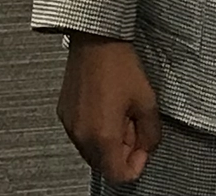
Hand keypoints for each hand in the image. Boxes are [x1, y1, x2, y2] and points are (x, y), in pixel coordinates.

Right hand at [57, 35, 161, 183]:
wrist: (95, 39)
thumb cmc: (120, 65)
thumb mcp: (147, 100)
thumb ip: (151, 133)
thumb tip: (147, 147)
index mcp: (102, 136)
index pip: (118, 175)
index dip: (135, 166)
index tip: (143, 148)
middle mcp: (81, 136)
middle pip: (104, 165)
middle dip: (122, 152)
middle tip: (133, 126)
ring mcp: (70, 126)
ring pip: (92, 151)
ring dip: (109, 142)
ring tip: (120, 113)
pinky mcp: (64, 114)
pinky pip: (81, 135)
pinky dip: (95, 131)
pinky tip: (106, 107)